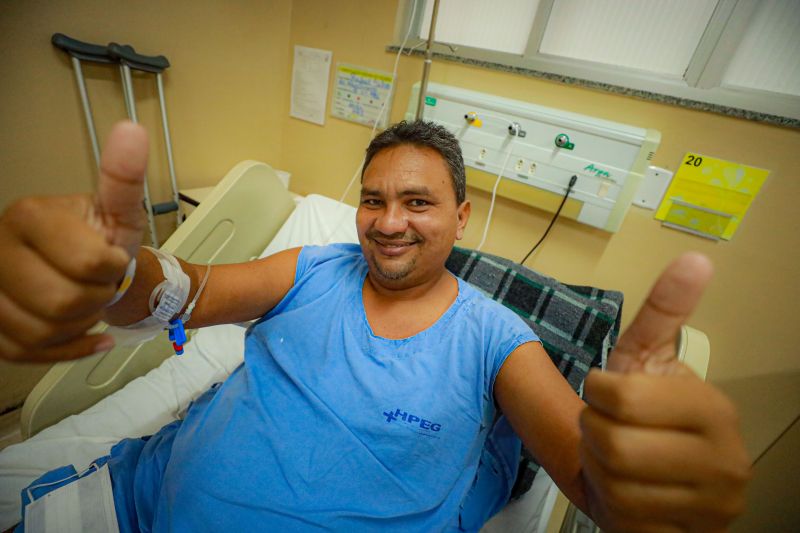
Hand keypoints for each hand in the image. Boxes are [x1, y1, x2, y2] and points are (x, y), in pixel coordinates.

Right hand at [0, 121, 147, 361]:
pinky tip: (88, 336)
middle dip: (96, 299)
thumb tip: (132, 130)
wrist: (88, 275)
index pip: (88, 263)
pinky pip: (25, 352)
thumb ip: (123, 177)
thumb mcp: (119, 212)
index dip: (112, 269)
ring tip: (86, 303)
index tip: (112, 258)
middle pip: (61, 302)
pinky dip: (67, 350)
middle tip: (99, 285)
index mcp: (27, 215)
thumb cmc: (103, 243)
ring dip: (80, 325)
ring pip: (41, 331)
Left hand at [579, 253, 750, 531]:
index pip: (621, 398)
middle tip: (605, 429)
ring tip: (615, 459)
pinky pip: (624, 521)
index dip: (597, 394)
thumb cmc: (646, 414)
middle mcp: (727, 461)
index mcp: (714, 409)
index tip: (607, 394)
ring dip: (598, 468)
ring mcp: (713, 509)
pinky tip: (626, 490)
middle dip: (592, 433)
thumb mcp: (647, 359)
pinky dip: (611, 504)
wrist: (658, 477)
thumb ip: (663, 313)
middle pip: (613, 445)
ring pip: (613, 485)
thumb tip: (695, 259)